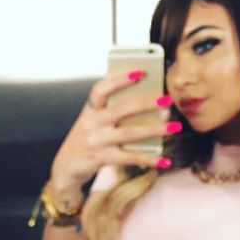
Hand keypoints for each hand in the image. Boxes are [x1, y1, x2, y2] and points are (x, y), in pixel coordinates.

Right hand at [49, 71, 176, 195]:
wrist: (65, 168)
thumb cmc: (86, 140)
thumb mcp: (92, 122)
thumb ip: (111, 111)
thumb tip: (147, 104)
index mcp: (90, 110)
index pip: (101, 89)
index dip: (119, 78)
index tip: (140, 71)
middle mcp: (92, 123)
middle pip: (122, 109)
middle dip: (146, 103)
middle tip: (166, 101)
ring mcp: (96, 141)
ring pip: (130, 133)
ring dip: (155, 130)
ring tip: (174, 127)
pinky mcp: (102, 158)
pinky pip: (129, 157)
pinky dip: (148, 159)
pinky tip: (164, 160)